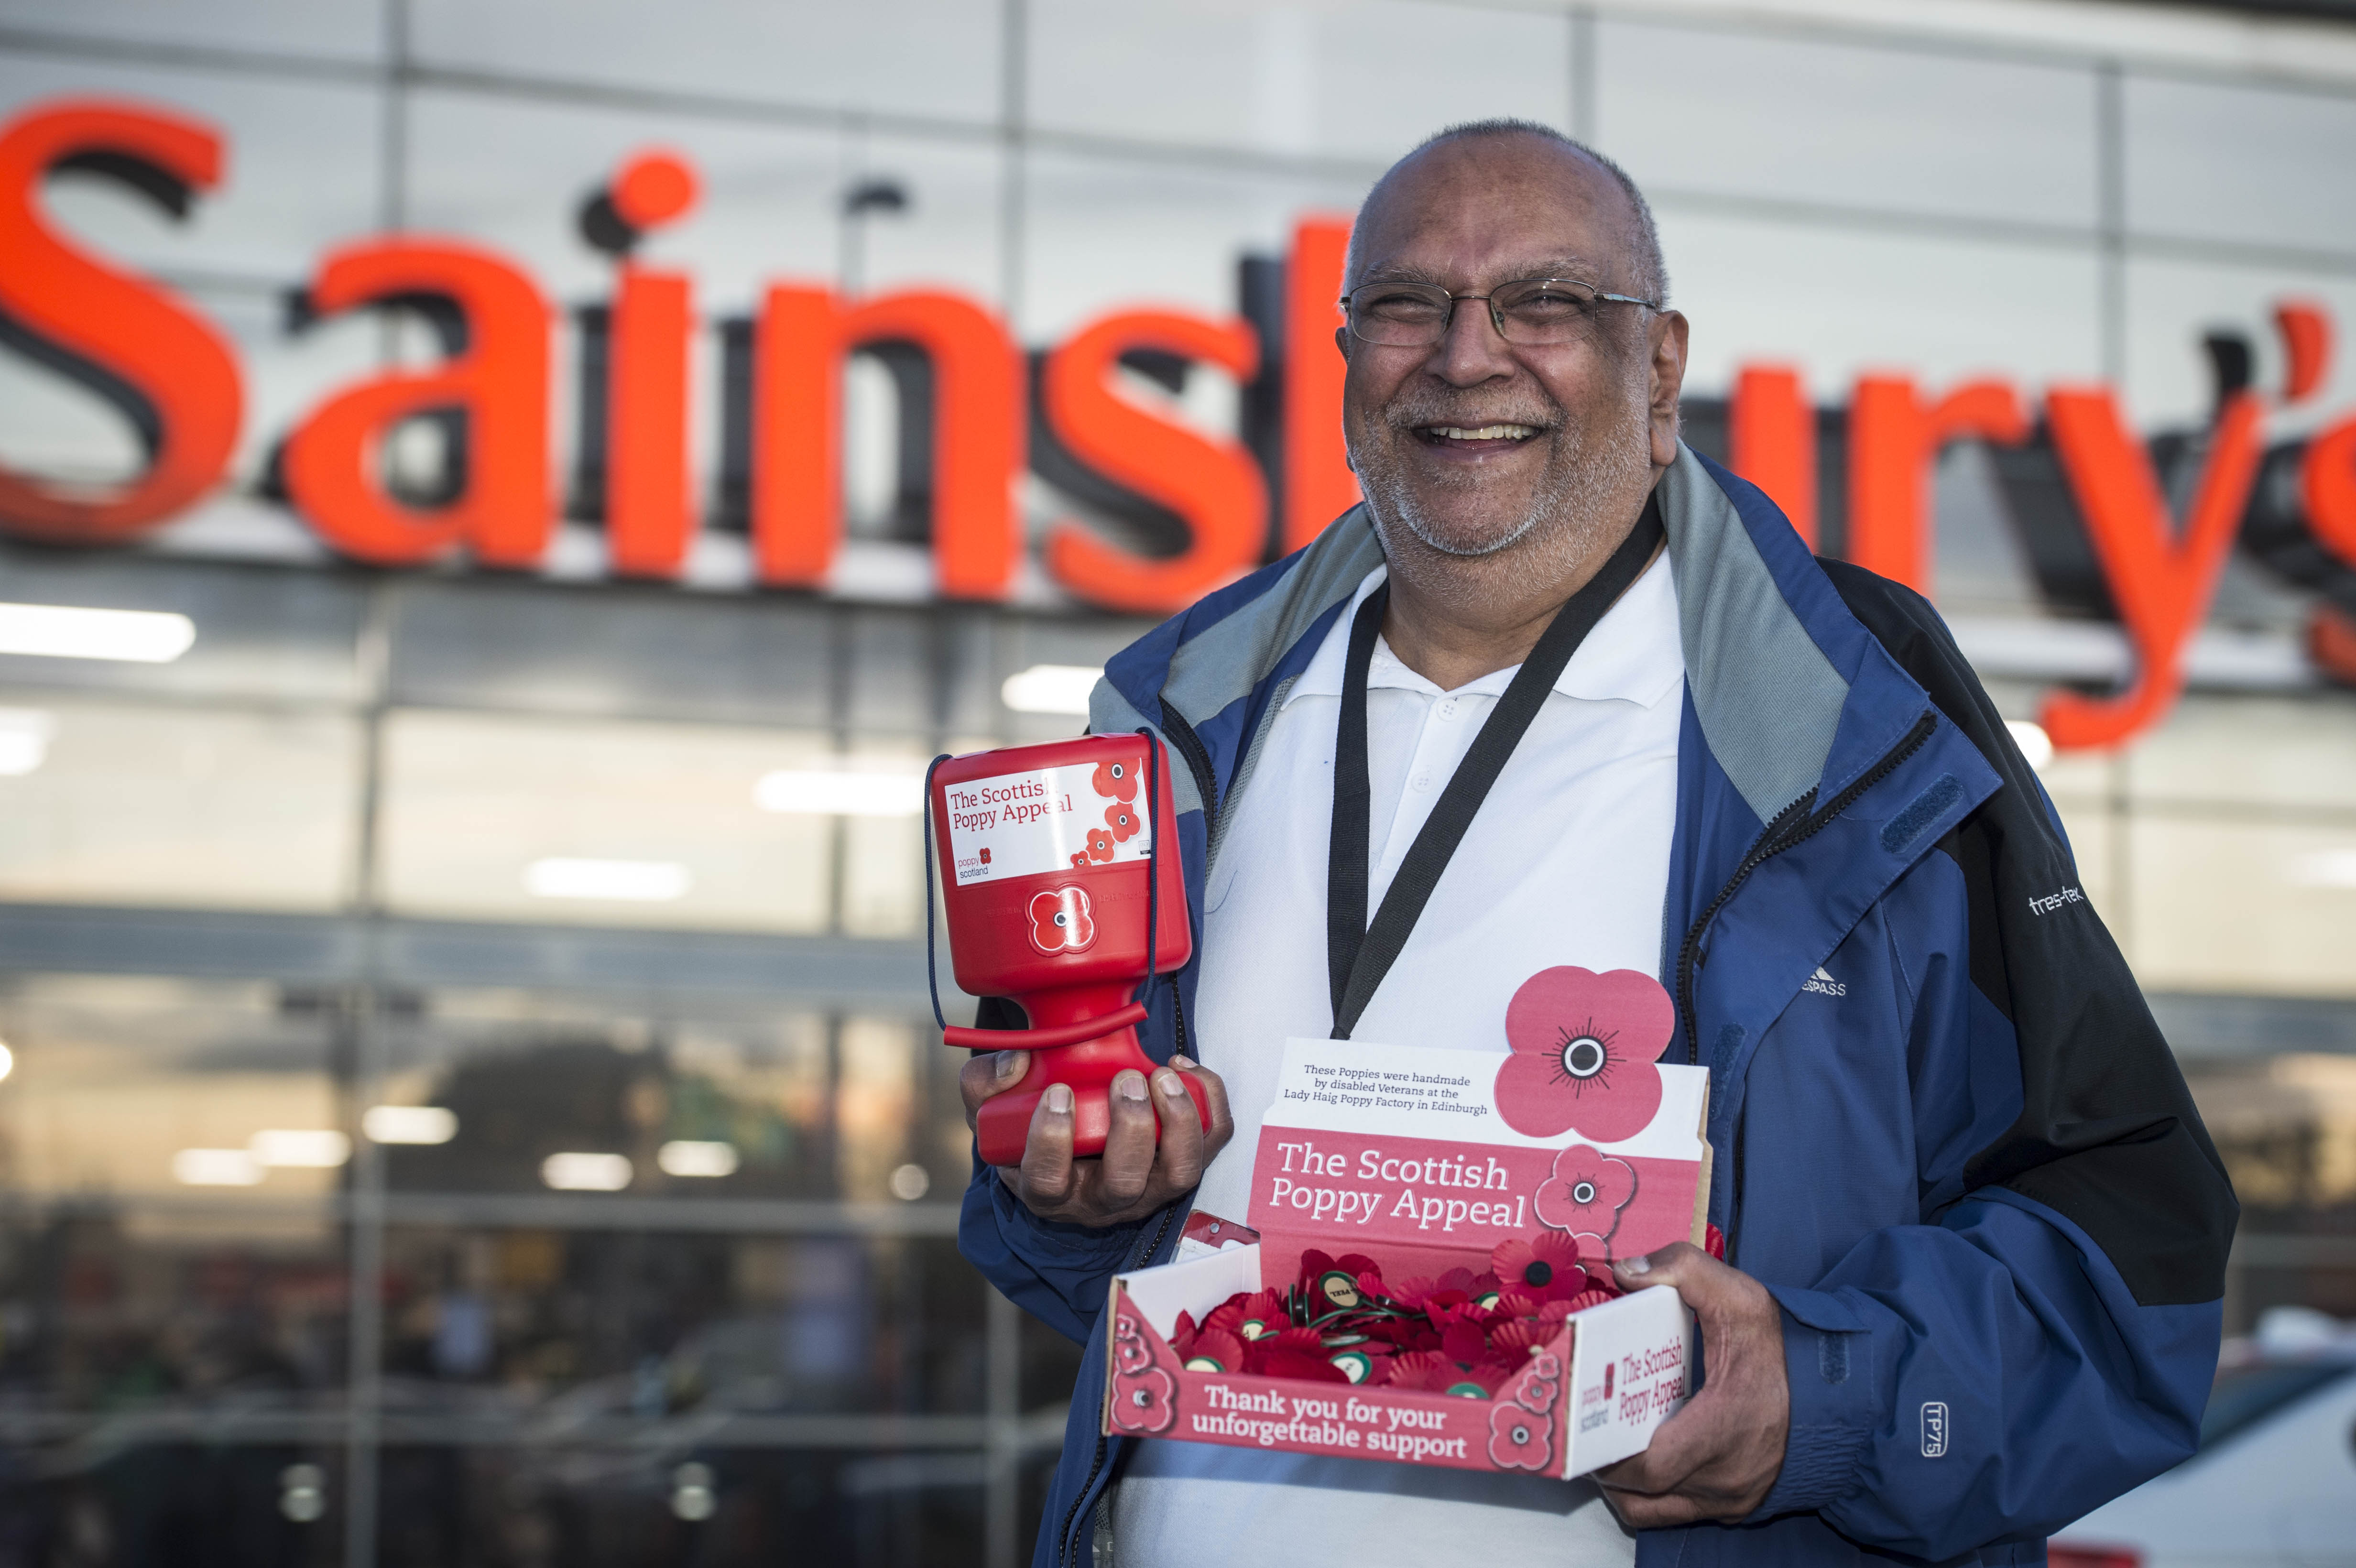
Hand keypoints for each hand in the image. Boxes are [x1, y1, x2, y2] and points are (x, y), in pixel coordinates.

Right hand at [959, 1050, 1233, 1229]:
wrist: (1067, 1144)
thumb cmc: (1027, 1128)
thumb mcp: (991, 1111)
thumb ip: (986, 1085)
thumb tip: (1017, 1063)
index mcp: (1047, 1189)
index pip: (1047, 1182)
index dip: (1052, 1140)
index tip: (1058, 1092)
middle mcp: (1101, 1199)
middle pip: (1124, 1184)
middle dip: (1130, 1128)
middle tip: (1125, 1079)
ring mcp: (1147, 1188)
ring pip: (1178, 1174)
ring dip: (1178, 1123)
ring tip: (1162, 1074)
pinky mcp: (1180, 1166)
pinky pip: (1211, 1144)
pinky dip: (1209, 1103)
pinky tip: (1183, 1066)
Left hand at [1593, 1241, 1789, 1527]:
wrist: (1832, 1389)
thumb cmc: (1782, 1348)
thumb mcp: (1740, 1296)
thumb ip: (1682, 1269)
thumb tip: (1626, 1272)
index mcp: (1725, 1427)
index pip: (1651, 1465)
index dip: (1608, 1454)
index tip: (1585, 1423)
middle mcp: (1727, 1475)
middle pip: (1641, 1491)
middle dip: (1604, 1463)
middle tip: (1584, 1428)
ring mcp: (1731, 1496)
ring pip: (1652, 1509)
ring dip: (1622, 1484)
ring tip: (1606, 1443)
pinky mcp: (1735, 1506)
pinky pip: (1675, 1513)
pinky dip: (1650, 1495)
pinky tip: (1640, 1458)